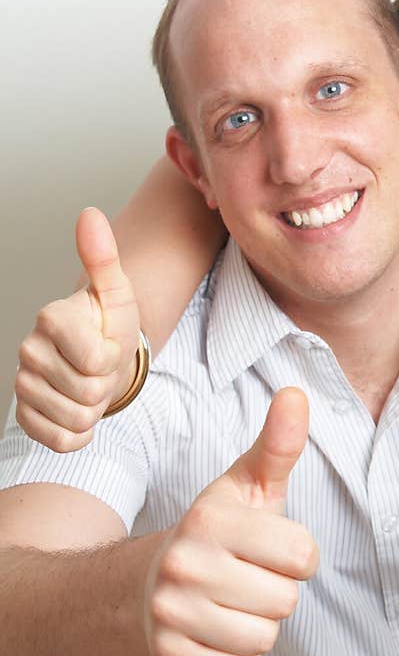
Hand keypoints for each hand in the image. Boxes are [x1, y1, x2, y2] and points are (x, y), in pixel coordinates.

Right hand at [15, 208, 141, 451]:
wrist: (99, 359)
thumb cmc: (109, 327)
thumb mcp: (117, 294)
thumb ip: (104, 258)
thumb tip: (90, 214)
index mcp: (50, 318)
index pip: (97, 361)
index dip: (114, 359)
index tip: (109, 346)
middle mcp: (28, 350)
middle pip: (89, 393)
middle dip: (106, 385)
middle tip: (102, 370)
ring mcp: (23, 385)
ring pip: (77, 420)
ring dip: (95, 410)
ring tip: (91, 385)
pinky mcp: (25, 417)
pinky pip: (61, 441)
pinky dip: (79, 434)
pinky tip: (77, 409)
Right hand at [145, 387, 318, 655]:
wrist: (148, 585)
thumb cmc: (217, 533)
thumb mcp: (246, 486)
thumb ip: (278, 445)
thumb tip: (298, 393)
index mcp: (210, 520)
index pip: (302, 554)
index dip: (297, 555)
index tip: (271, 548)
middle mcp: (184, 564)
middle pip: (286, 602)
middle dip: (277, 592)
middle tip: (247, 577)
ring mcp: (171, 613)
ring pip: (264, 639)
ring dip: (258, 625)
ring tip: (232, 602)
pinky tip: (217, 630)